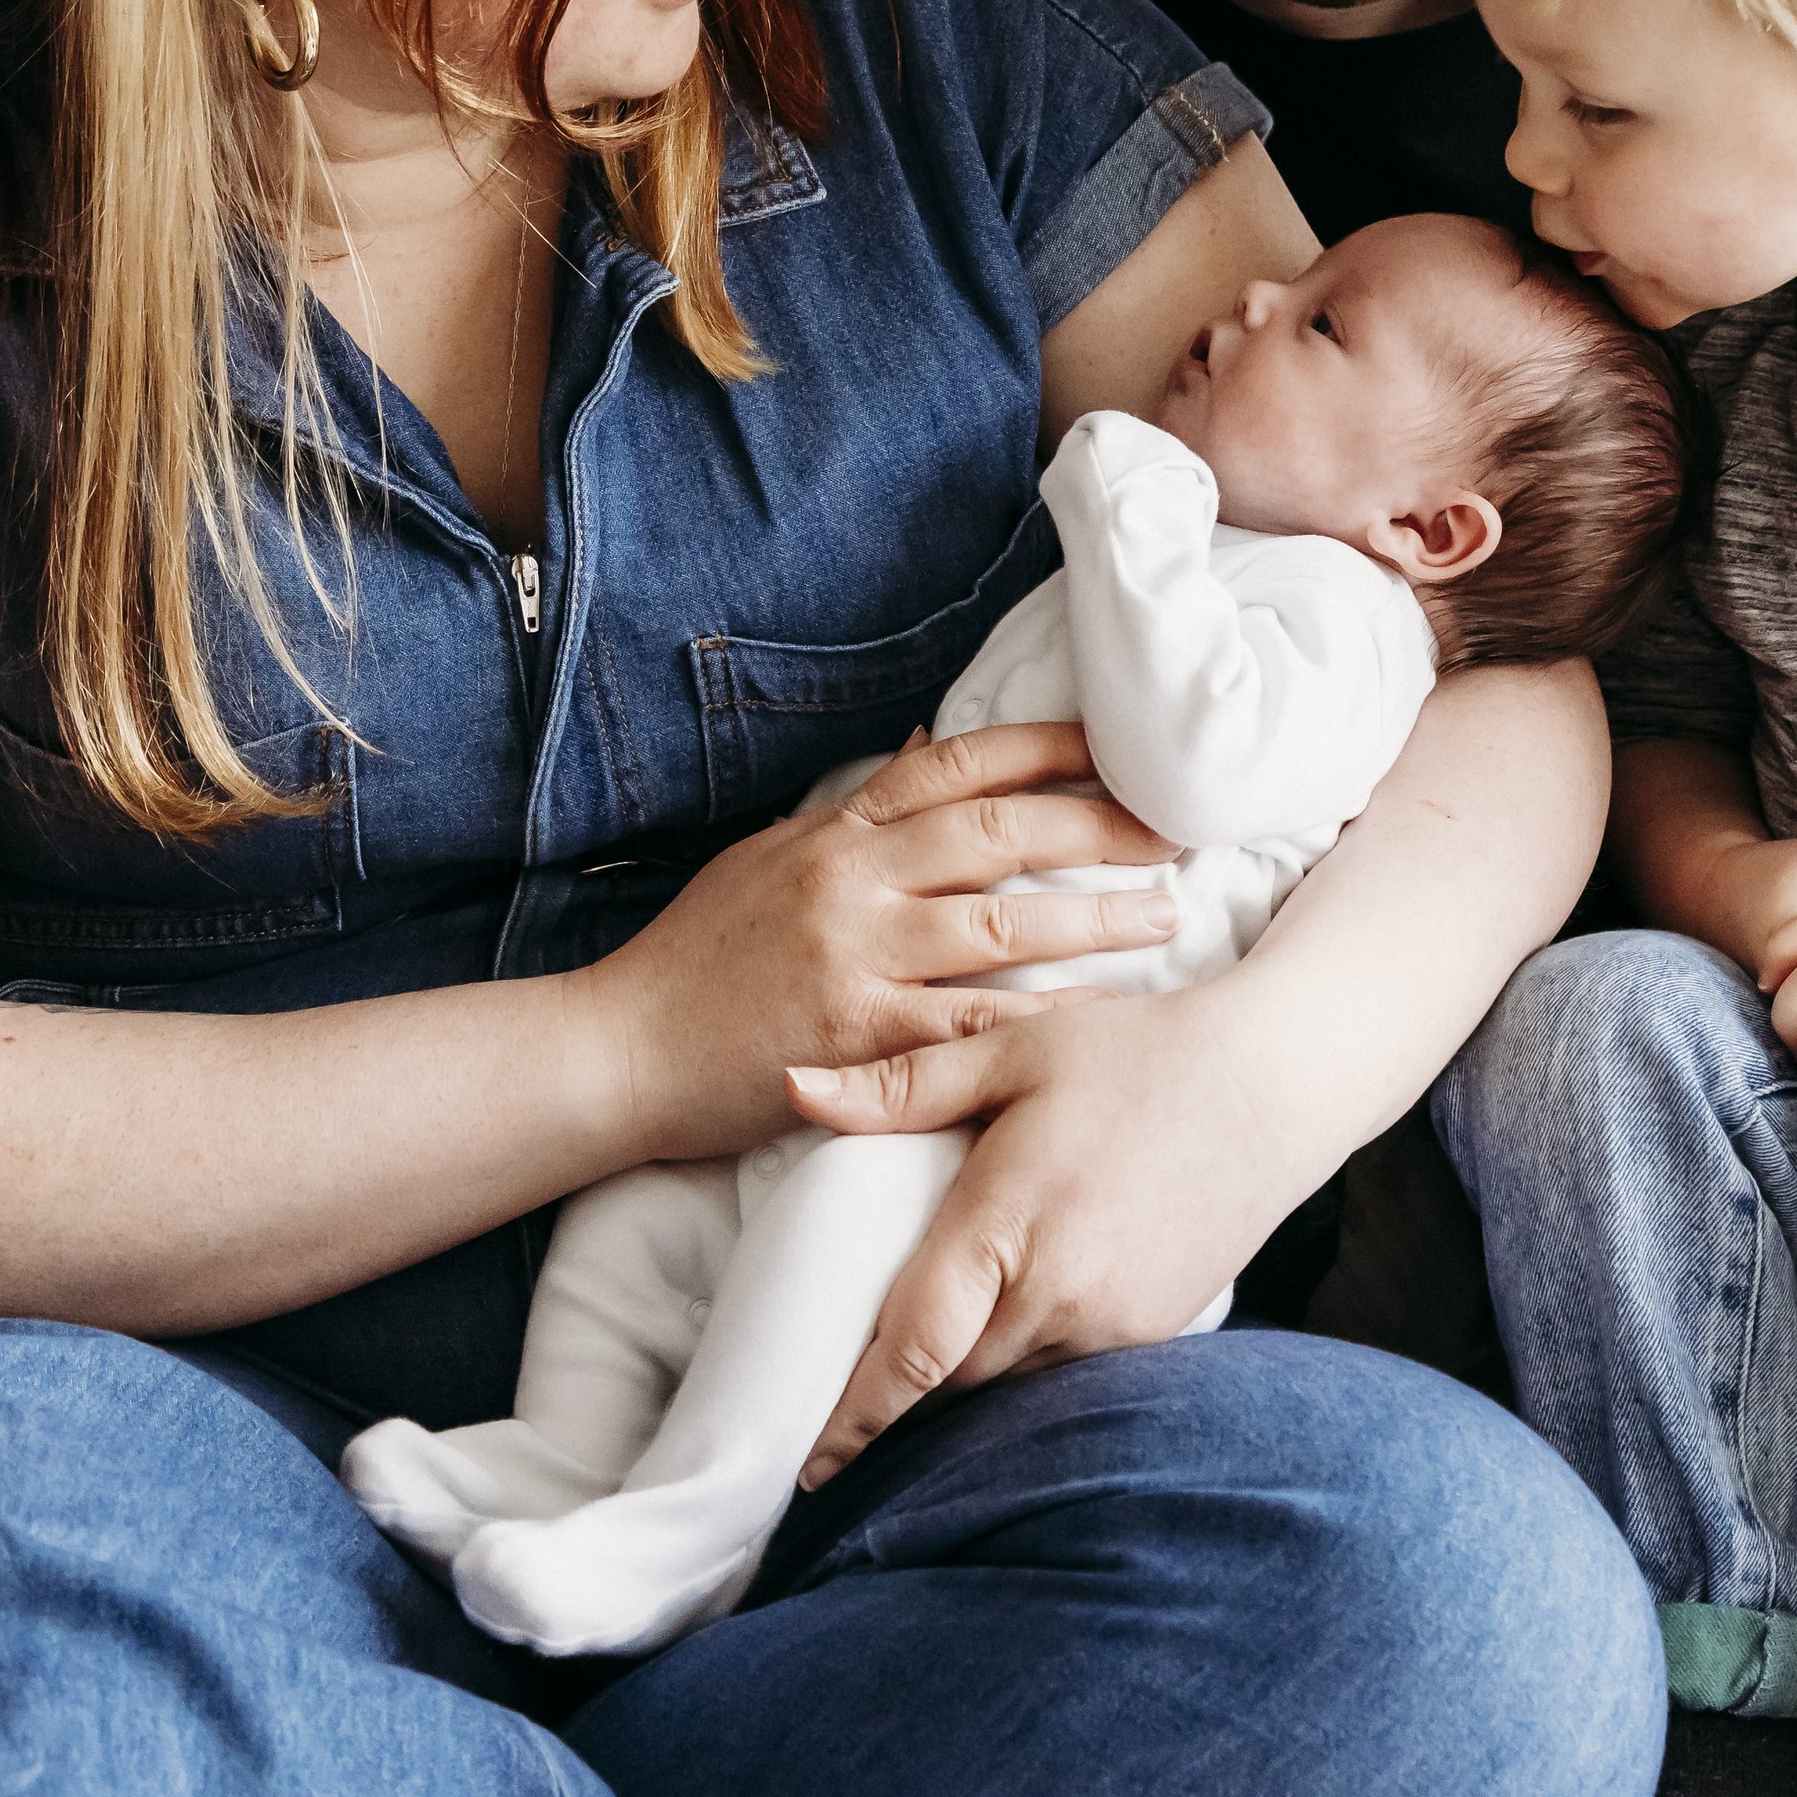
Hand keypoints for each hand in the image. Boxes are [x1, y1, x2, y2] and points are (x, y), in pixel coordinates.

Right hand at [595, 721, 1176, 1157]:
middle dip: (1097, 823)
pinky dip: (1045, 1016)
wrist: (620, 1049)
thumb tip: (929, 748)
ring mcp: (855, 957)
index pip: (957, 764)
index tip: (1120, 746)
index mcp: (835, 831)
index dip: (1045, 748)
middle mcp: (851, 880)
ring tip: (1166, 916)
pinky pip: (973, 1022)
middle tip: (1176, 830)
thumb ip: (854, 814)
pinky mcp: (858, 1037)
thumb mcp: (770, 858)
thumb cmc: (697, 958)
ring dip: (1095, 917)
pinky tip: (1105, 1015)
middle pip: (999, 831)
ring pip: (1001, 923)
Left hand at [785, 982, 1301, 1484]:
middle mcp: (1061, 1297)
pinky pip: (1065, 1370)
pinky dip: (1026, 1360)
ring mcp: (1113, 1325)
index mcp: (1008, 1229)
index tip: (807, 1466)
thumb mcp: (1014, 1050)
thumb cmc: (1138, 1054)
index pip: (911, 1355)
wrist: (1274, 1084)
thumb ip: (900, 1086)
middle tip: (842, 1399)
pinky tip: (1010, 1327)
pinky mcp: (1152, 1333)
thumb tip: (794, 1086)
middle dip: (900, 1396)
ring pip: (1009, 1384)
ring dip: (964, 1377)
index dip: (854, 1420)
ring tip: (920, 1368)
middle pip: (951, 1382)